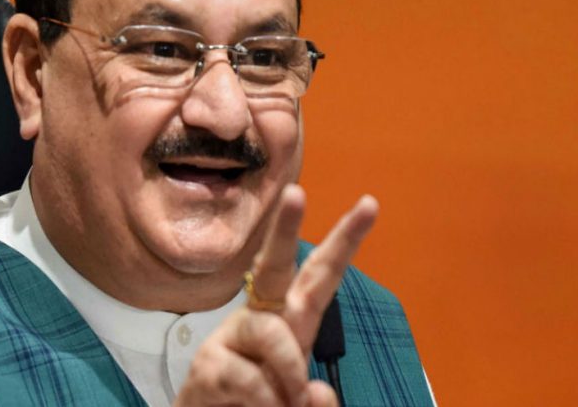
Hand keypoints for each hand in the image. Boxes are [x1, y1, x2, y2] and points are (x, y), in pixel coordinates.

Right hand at [174, 185, 377, 406]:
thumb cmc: (259, 403)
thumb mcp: (299, 402)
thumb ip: (315, 400)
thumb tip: (315, 394)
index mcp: (292, 319)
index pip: (321, 275)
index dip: (345, 241)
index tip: (368, 204)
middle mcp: (261, 317)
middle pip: (274, 266)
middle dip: (286, 228)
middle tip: (296, 192)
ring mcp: (231, 336)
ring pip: (272, 336)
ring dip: (288, 375)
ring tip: (283, 402)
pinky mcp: (208, 363)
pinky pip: (250, 380)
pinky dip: (264, 404)